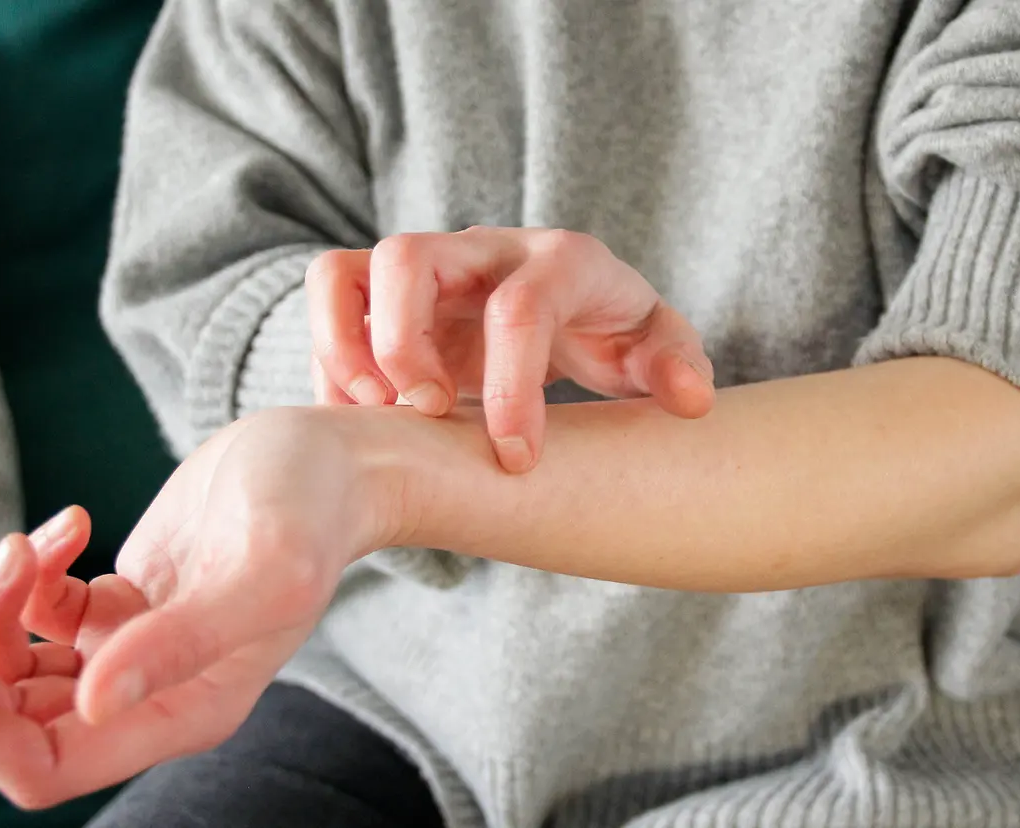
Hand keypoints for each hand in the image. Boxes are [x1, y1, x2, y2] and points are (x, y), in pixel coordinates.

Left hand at [0, 407, 387, 808]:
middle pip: (8, 726)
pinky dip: (31, 568)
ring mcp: (132, 651)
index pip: (44, 767)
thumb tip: (94, 703)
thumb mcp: (265, 572)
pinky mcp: (122, 603)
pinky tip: (72, 522)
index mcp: (184, 713)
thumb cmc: (313, 513)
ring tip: (34, 542)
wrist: (331, 459)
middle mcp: (150, 697)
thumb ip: (186, 639)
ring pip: (13, 668)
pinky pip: (38, 613)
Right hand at [304, 226, 715, 471]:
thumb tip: (690, 400)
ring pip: (347, 272)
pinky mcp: (383, 292)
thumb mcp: (655, 346)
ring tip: (374, 413)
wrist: (566, 304)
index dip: (512, 389)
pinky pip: (329, 302)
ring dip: (346, 347)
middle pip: (409, 259)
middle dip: (405, 347)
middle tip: (430, 416)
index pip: (520, 309)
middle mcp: (481, 249)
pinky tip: (362, 420)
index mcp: (558, 262)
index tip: (516, 459)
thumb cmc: (611, 330)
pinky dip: (330, 361)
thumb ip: (675, 366)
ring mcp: (425, 266)